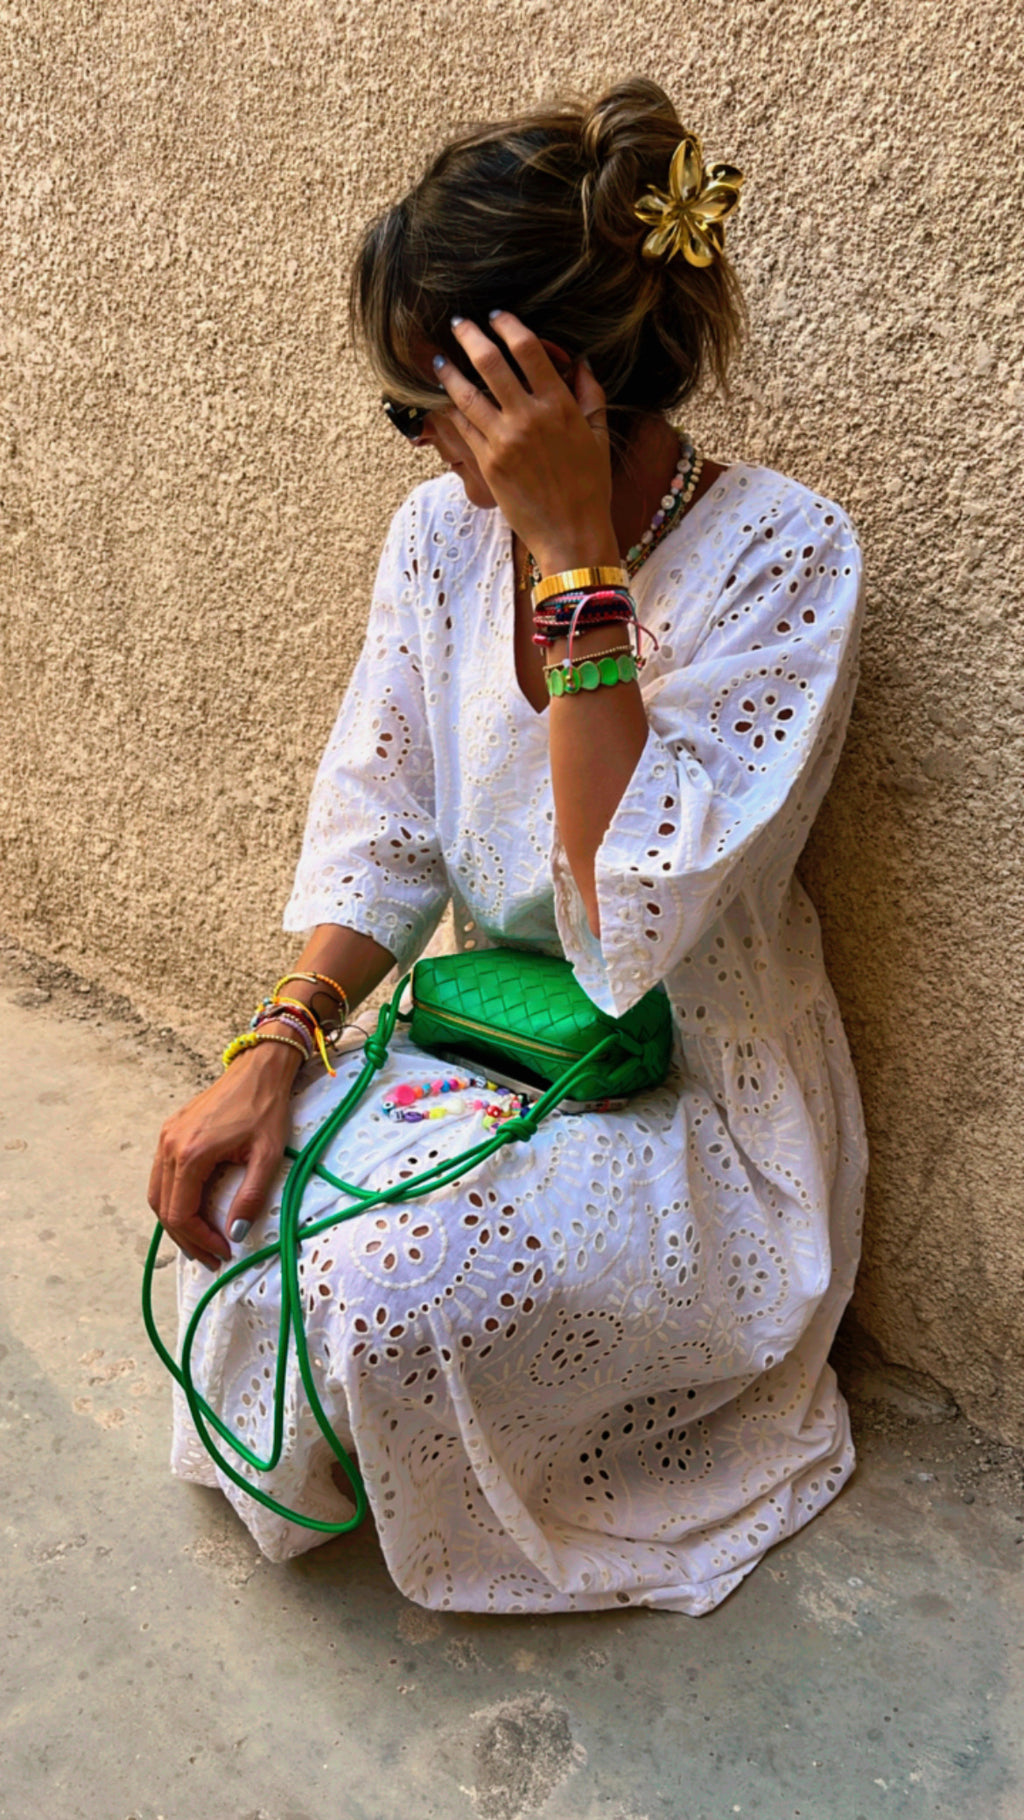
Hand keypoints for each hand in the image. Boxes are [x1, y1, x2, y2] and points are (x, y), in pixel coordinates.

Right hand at [146, 1045, 297, 1270]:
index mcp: (191, 1154)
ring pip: (157, 1194)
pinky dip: (173, 1199)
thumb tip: (235, 1233)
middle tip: (211, 1257)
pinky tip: (194, 1210)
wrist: (258, 1069)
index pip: (181, 1214)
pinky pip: (162, 1176)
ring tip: (201, 1241)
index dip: (200, 1240)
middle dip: (187, 1239)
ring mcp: (166, 1137)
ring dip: (176, 1221)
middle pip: (164, 1208)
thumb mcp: (267, 1155)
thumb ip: (250, 1197)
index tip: (224, 1252)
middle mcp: (170, 1146)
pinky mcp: (170, 1132)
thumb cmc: (266, 1108)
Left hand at [434, 313, 617, 573]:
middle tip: (459, 322)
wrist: (571, 535)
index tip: (497, 315)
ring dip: (449, 370)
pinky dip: (450, 409)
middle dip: (470, 336)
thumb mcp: (599, 436)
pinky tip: (443, 398)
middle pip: (490, 362)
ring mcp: (503, 440)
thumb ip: (591, 394)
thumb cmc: (590, 487)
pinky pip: (462, 427)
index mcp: (559, 405)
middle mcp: (528, 417)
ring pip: (466, 393)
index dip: (509, 325)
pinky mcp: (486, 463)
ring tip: (439, 358)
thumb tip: (581, 362)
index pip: (528, 348)